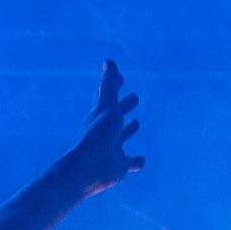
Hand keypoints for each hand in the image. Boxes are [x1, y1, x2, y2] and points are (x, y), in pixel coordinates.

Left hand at [48, 61, 141, 199]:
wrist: (89, 169)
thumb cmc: (97, 136)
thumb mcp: (107, 106)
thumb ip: (109, 85)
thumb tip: (108, 61)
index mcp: (101, 115)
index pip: (107, 96)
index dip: (113, 86)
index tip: (120, 77)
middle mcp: (106, 131)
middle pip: (116, 115)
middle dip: (124, 106)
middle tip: (134, 98)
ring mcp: (112, 148)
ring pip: (122, 136)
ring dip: (129, 130)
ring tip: (136, 123)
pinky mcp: (119, 165)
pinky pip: (130, 162)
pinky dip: (137, 161)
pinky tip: (142, 161)